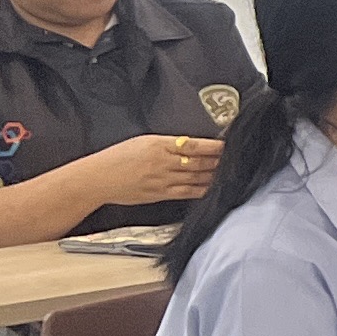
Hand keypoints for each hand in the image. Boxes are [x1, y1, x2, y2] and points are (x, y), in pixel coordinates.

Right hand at [90, 132, 225, 210]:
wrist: (98, 178)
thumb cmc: (117, 157)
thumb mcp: (143, 142)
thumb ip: (168, 143)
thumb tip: (190, 145)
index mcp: (160, 145)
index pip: (195, 145)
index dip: (215, 146)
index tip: (229, 145)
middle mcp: (164, 162)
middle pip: (200, 162)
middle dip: (220, 161)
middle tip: (239, 159)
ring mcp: (163, 180)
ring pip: (197, 177)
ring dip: (216, 175)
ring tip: (232, 172)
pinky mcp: (160, 194)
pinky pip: (187, 192)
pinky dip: (203, 190)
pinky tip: (215, 188)